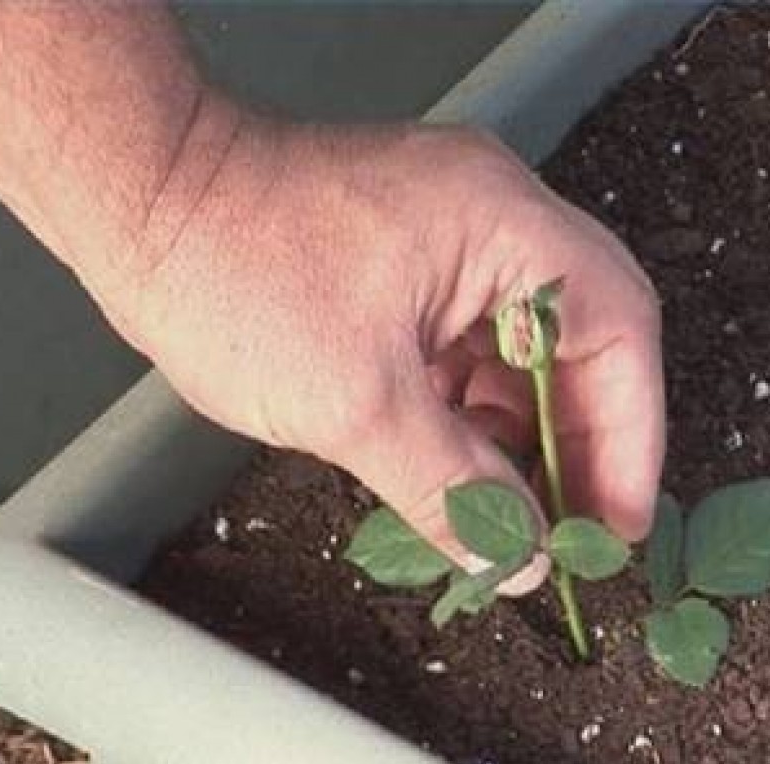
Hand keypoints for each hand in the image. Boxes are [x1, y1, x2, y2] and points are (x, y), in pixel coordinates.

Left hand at [96, 111, 665, 589]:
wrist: (139, 202)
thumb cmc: (227, 265)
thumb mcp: (355, 405)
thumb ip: (452, 489)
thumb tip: (514, 554)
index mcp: (504, 223)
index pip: (617, 330)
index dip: (630, 438)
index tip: (615, 522)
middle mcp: (495, 216)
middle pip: (587, 340)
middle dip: (584, 445)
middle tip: (573, 534)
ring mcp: (456, 236)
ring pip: (530, 351)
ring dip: (528, 436)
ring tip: (516, 519)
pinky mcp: (416, 262)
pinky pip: (476, 345)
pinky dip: (478, 412)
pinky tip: (466, 473)